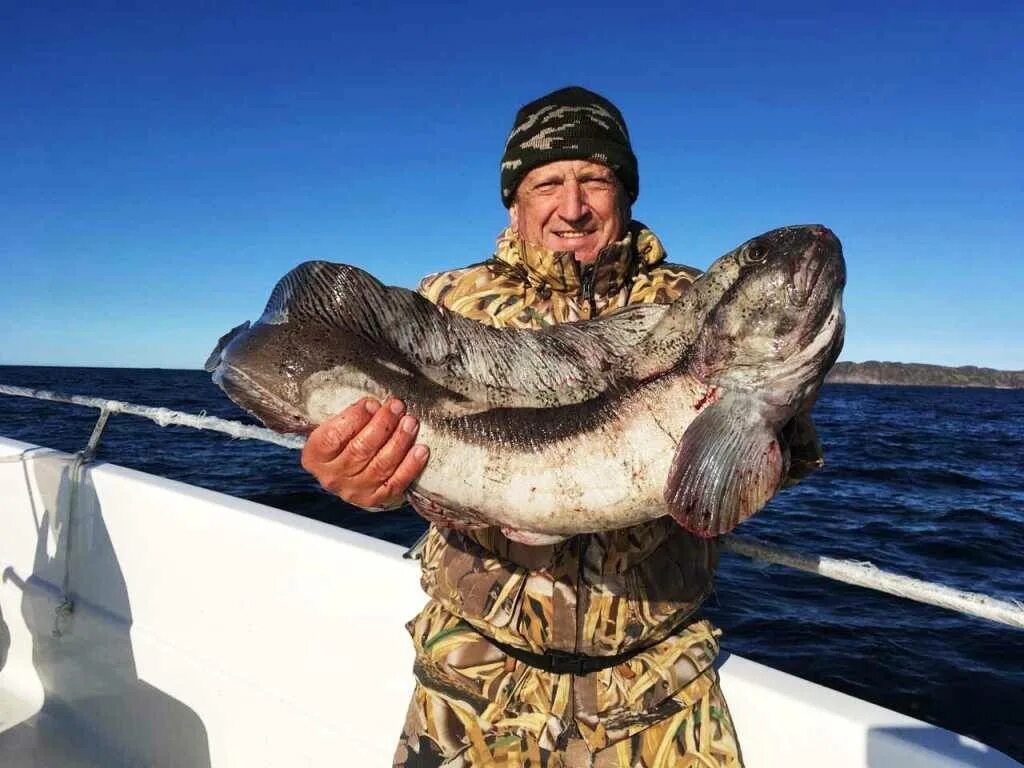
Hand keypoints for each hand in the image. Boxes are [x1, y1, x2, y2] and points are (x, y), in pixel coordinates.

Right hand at [300, 397, 428, 509]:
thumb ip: (350, 416)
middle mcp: (332, 477)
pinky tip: (420, 450)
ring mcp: (353, 491)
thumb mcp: (334, 426)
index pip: (333, 437)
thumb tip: (376, 406)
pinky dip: (410, 466)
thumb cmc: (342, 442)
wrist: (345, 472)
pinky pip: (395, 483)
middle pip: (359, 450)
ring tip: (410, 423)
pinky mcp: (374, 499)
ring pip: (380, 466)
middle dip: (382, 425)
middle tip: (396, 407)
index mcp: (315, 456)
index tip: (371, 403)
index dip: (354, 418)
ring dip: (399, 441)